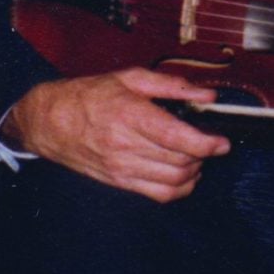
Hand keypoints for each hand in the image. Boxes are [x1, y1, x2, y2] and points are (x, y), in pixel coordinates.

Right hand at [7, 67, 226, 202]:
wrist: (50, 122)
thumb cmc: (90, 95)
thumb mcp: (131, 78)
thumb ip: (173, 86)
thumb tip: (206, 96)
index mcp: (130, 115)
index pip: (177, 138)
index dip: (206, 143)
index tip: (222, 142)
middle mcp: (126, 145)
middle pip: (179, 161)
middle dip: (203, 155)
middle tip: (210, 143)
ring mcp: (121, 167)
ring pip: (172, 181)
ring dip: (193, 172)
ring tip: (196, 157)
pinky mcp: (118, 182)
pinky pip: (157, 195)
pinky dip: (179, 189)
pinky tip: (184, 175)